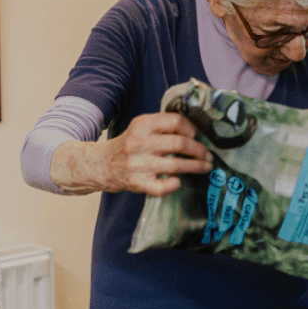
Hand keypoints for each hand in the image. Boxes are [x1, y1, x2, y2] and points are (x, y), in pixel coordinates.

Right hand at [93, 112, 212, 194]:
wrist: (100, 164)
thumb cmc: (128, 145)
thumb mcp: (140, 127)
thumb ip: (162, 125)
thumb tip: (194, 130)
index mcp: (142, 125)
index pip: (175, 121)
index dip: (191, 128)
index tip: (196, 135)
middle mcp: (140, 143)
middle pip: (180, 143)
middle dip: (199, 150)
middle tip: (207, 155)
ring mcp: (139, 164)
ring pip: (176, 165)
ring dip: (196, 166)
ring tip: (205, 167)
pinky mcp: (138, 183)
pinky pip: (163, 187)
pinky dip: (174, 184)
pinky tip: (177, 181)